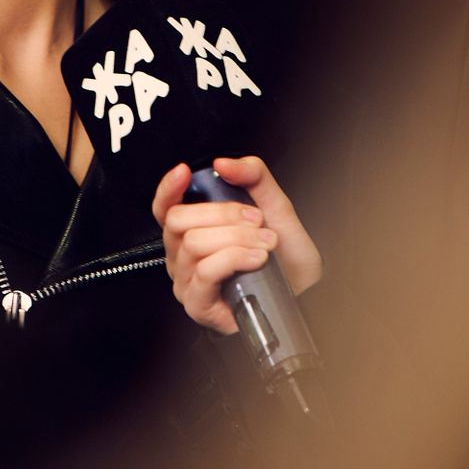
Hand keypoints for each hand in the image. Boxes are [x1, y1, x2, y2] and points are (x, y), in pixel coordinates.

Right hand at [151, 156, 322, 333]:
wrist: (304, 291)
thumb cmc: (284, 255)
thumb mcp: (273, 205)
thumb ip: (252, 176)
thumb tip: (223, 163)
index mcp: (193, 231)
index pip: (165, 208)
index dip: (168, 188)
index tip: (184, 172)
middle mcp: (182, 256)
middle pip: (178, 220)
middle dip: (222, 213)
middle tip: (256, 219)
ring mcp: (187, 282)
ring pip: (195, 244)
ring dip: (237, 238)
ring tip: (265, 243)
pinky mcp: (198, 304)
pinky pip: (206, 271)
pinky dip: (234, 258)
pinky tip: (256, 259)